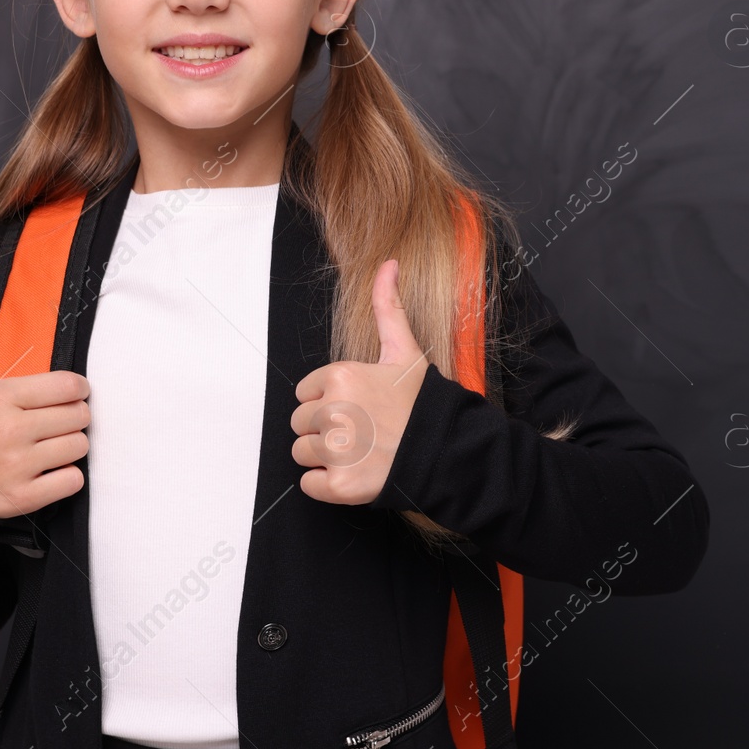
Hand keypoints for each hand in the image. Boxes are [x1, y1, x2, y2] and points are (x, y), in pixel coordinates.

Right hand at [0, 370, 90, 519]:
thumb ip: (14, 381)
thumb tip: (52, 370)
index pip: (66, 385)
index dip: (79, 388)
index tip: (77, 393)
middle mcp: (9, 430)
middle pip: (78, 415)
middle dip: (75, 417)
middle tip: (61, 422)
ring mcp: (16, 466)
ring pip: (79, 446)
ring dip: (71, 446)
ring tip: (53, 447)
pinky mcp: (22, 497)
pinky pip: (73, 481)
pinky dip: (67, 477)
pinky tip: (51, 471)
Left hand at [291, 259, 429, 505]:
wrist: (447, 450)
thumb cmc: (423, 402)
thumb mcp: (404, 350)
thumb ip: (388, 307)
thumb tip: (388, 263)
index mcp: (341, 376)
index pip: (306, 392)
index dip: (329, 400)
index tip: (357, 407)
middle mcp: (334, 411)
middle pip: (301, 423)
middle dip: (324, 429)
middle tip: (361, 432)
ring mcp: (336, 450)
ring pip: (302, 453)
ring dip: (324, 457)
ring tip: (360, 452)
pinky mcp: (339, 485)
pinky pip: (308, 484)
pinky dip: (326, 485)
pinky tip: (354, 474)